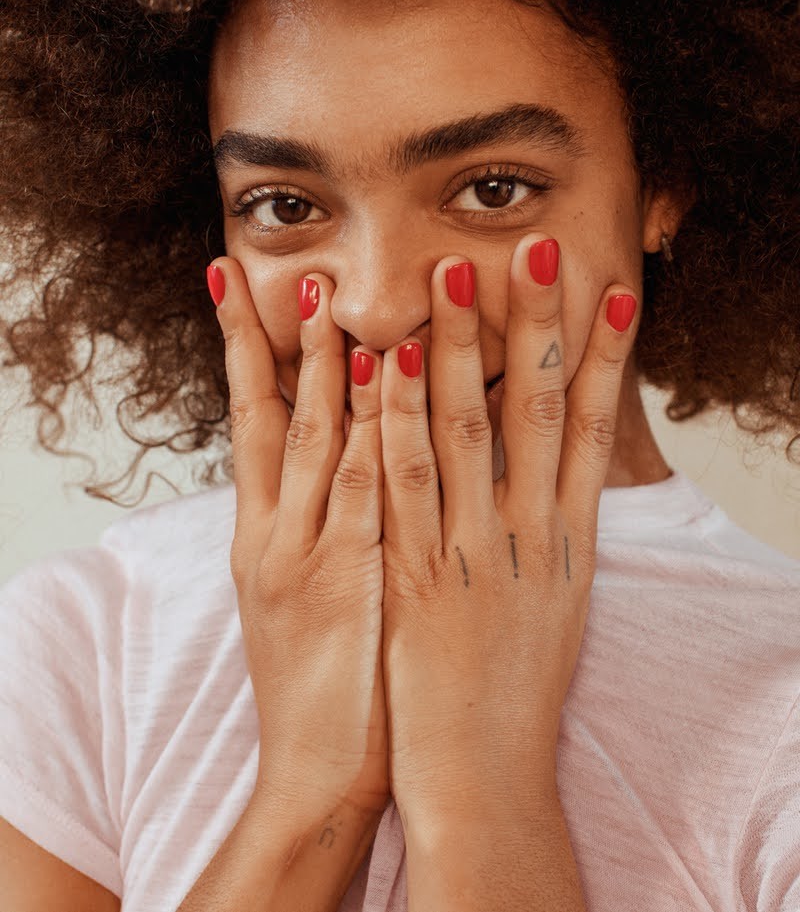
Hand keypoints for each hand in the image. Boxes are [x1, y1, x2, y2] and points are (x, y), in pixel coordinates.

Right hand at [210, 259, 390, 824]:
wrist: (320, 773)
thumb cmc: (328, 681)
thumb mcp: (308, 594)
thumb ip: (321, 524)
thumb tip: (347, 456)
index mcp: (264, 533)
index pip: (251, 423)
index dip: (245, 352)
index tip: (238, 284)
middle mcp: (273, 533)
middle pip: (268, 418)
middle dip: (277, 342)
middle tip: (290, 271)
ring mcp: (304, 554)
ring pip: (312, 441)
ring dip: (326, 367)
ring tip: (331, 299)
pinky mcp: (346, 581)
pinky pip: (360, 490)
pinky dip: (370, 431)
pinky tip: (387, 380)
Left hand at [378, 235, 637, 832]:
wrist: (485, 773)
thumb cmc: (518, 686)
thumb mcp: (556, 600)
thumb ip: (552, 527)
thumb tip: (555, 463)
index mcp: (568, 538)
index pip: (591, 426)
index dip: (603, 354)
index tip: (612, 290)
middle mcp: (529, 533)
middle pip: (535, 409)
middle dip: (536, 324)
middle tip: (536, 247)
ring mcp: (472, 551)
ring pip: (470, 430)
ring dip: (463, 347)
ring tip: (457, 273)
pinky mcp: (417, 574)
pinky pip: (406, 484)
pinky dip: (400, 421)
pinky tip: (393, 365)